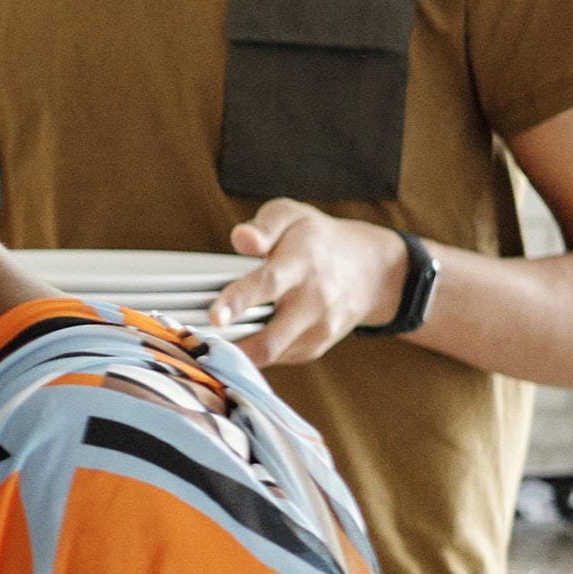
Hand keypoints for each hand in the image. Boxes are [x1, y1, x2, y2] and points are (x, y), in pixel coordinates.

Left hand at [215, 204, 411, 367]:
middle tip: (199, 348)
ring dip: (237, 356)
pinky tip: (233, 341)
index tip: (214, 316)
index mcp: (301, 264)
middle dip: (236, 347)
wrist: (373, 271)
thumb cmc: (318, 239)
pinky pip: (276, 357)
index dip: (238, 301)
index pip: (267, 284)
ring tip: (206, 347)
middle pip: (271, 335)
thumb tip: (242, 238)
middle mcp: (313, 301)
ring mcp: (318, 328)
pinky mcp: (315, 346)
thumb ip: (265, 225)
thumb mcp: (293, 216)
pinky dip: (252, 355)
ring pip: (272, 354)